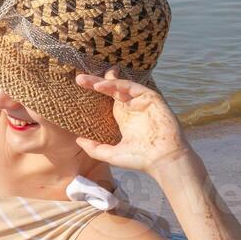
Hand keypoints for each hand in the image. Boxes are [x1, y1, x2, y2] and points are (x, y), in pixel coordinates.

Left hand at [74, 70, 195, 175]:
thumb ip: (94, 148)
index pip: (108, 99)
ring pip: (121, 86)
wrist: (162, 161)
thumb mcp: (111, 154)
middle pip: (112, 89)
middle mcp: (132, 108)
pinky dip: (117, 84)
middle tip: (79, 79)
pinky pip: (132, 87)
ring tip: (87, 81)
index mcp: (124, 117)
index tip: (80, 87)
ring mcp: (142, 102)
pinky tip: (102, 86)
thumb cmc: (140, 160)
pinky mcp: (151, 98)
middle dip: (96, 83)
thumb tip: (78, 140)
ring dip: (105, 81)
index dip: (96, 92)